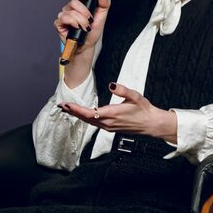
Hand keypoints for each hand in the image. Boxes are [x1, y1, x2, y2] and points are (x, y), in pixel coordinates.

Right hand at [54, 0, 110, 53]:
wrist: (87, 45)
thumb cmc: (92, 31)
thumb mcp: (102, 17)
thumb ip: (104, 4)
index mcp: (80, 3)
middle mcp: (71, 8)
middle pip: (74, 2)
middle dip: (84, 12)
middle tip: (90, 20)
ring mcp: (64, 15)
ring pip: (70, 11)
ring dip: (81, 20)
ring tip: (85, 27)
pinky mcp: (59, 23)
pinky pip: (64, 18)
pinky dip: (72, 22)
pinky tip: (76, 27)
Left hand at [59, 82, 177, 142]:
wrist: (151, 124)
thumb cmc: (144, 109)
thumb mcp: (134, 96)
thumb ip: (122, 90)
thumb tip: (111, 84)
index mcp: (112, 114)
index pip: (89, 112)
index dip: (76, 109)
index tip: (66, 105)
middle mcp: (108, 123)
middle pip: (86, 118)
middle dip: (73, 112)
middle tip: (61, 105)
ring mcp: (109, 127)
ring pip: (89, 122)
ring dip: (78, 115)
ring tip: (68, 109)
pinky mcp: (111, 128)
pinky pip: (95, 124)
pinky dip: (86, 118)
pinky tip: (83, 114)